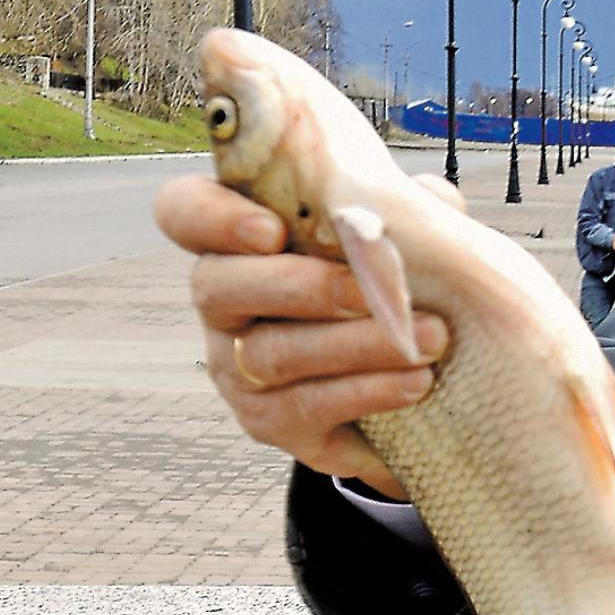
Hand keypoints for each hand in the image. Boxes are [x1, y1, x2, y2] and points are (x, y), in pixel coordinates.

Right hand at [153, 174, 451, 500]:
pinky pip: (306, 407)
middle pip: (220, 287)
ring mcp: (236, 366)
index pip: (183, 211)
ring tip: (431, 338)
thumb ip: (405, 206)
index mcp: (241, 238)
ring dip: (357, 345)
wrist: (416, 375)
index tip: (271, 229)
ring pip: (271, 354)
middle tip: (370, 291)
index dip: (211, 216)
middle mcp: (223, 302)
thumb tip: (428, 193)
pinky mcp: (268, 421)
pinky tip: (417, 382)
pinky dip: (367, 392)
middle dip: (303, 287)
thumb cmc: (393, 281)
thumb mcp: (399, 234)